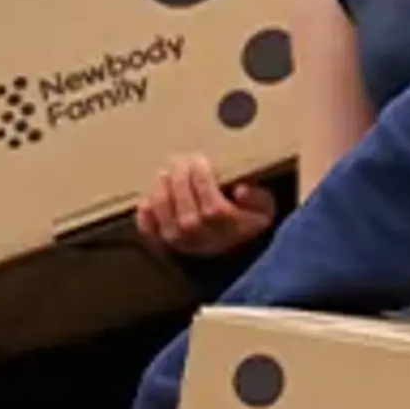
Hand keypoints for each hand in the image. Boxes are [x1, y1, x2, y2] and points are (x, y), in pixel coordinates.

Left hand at [134, 157, 276, 258]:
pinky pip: (148, 229)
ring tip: (165, 172)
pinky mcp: (164, 242)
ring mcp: (181, 242)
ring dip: (162, 190)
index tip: (202, 162)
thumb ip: (258, 199)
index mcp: (231, 228)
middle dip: (181, 181)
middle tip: (180, 160)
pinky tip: (149, 197)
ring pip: (167, 217)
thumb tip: (241, 190)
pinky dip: (145, 214)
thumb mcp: (264, 209)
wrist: (231, 248)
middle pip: (187, 211)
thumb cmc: (247, 220)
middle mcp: (204, 238)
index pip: (213, 208)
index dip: (204, 183)